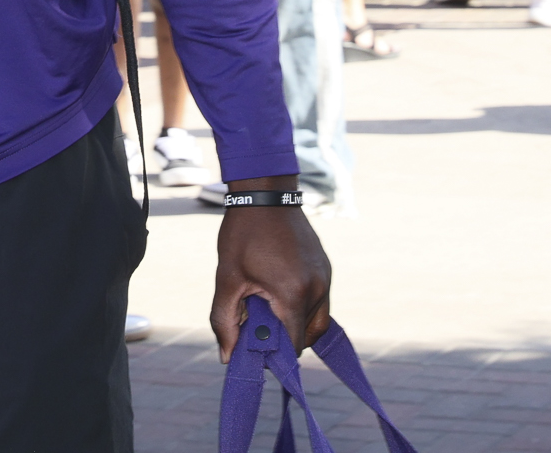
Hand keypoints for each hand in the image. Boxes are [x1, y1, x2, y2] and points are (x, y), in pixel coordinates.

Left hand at [212, 179, 331, 361]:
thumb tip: (227, 356)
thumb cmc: (243, 235)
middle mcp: (317, 289)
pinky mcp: (326, 268)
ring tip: (268, 306)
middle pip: (309, 336)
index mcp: (294, 294)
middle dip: (286, 339)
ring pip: (317, 319)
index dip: (276, 353)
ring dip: (296, 322)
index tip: (257, 346)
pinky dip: (302, 305)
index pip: (294, 344)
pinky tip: (278, 290)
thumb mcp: (228, 278)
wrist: (264, 193)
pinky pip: (319, 299)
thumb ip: (225, 320)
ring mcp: (325, 278)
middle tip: (260, 326)